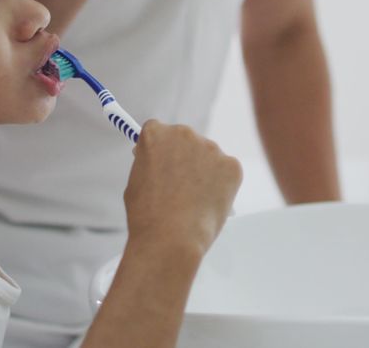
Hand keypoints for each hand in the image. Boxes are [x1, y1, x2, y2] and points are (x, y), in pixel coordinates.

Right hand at [124, 120, 242, 254]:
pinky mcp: (231, 165)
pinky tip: (209, 203)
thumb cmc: (147, 215)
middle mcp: (184, 133)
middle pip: (186, 140)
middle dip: (185, 157)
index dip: (160, 150)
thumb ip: (150, 163)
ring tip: (193, 202)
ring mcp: (210, 147)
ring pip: (208, 156)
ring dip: (204, 171)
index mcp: (156, 134)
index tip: (162, 164)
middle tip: (181, 186)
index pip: (158, 131)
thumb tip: (161, 159)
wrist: (171, 238)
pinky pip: (226, 171)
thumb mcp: (137, 181)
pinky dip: (222, 185)